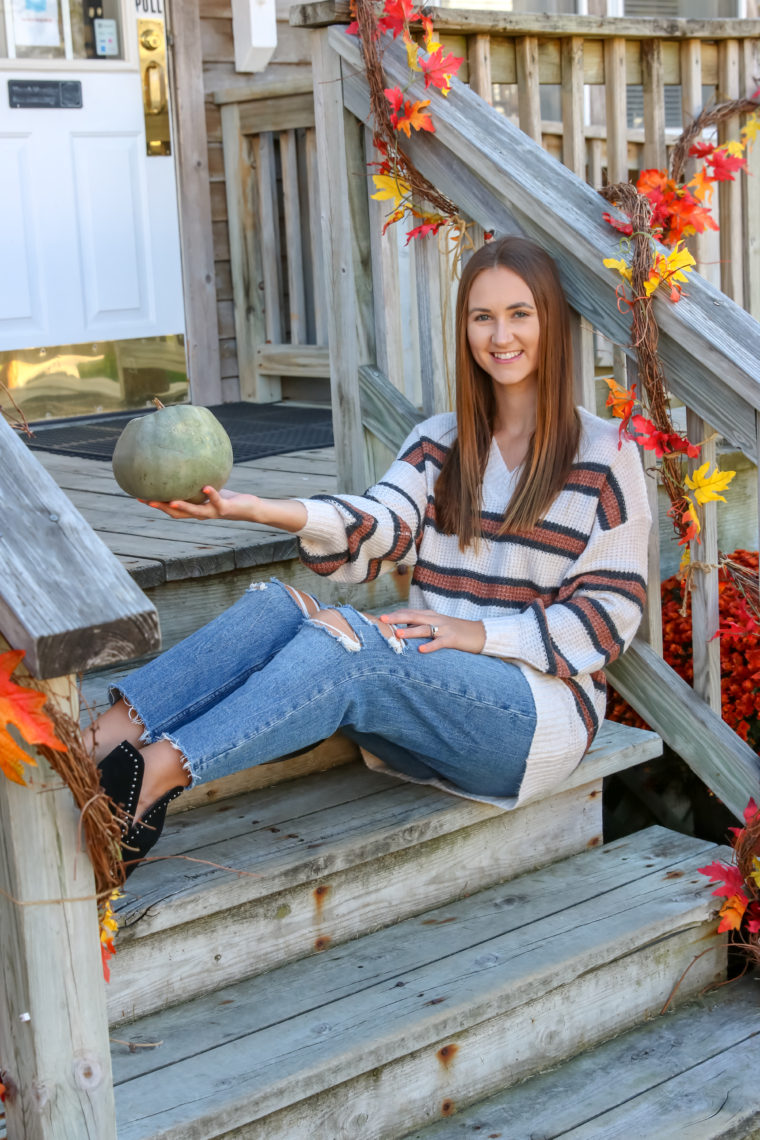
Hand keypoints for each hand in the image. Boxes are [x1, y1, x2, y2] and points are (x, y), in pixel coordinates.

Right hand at [144, 487, 261, 521]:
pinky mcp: (225, 509)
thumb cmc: (229, 498)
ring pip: (194, 512)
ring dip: (182, 507)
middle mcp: (201, 513)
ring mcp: (212, 512)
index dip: (155, 504)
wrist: (250, 509)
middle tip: (145, 499)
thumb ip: (197, 481)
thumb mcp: (210, 488)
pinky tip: (205, 486)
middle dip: (161, 507)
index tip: (139, 496)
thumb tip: (185, 463)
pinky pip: (216, 500)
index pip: (171, 508)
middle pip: (177, 513)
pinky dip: (211, 494)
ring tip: (170, 500)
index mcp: (195, 509)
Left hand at [379, 608, 485, 653]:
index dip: (395, 615)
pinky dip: (430, 646)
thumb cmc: (455, 631)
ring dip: (410, 632)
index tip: (380, 618)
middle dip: (397, 618)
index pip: (409, 613)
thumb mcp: (436, 627)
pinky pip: (439, 642)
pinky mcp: (453, 639)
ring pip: (424, 628)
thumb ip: (420, 628)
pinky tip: (421, 650)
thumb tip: (402, 633)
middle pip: (413, 616)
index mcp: (430, 615)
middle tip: (382, 620)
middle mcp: (435, 619)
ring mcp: (444, 628)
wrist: (480, 633)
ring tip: (397, 635)